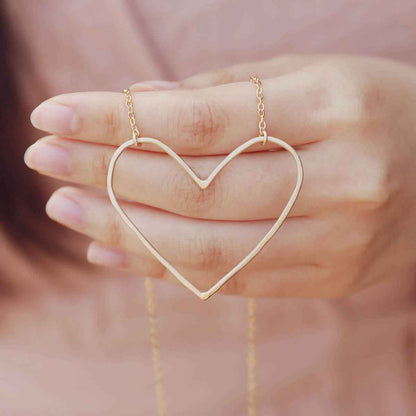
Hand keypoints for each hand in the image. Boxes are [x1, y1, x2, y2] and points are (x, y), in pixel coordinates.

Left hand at [25, 54, 415, 297]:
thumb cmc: (372, 107)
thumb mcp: (307, 77)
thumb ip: (225, 95)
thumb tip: (138, 109)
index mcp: (338, 108)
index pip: (203, 121)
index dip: (119, 119)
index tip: (57, 114)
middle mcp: (342, 180)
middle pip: (197, 188)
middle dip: (109, 173)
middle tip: (46, 161)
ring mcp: (338, 242)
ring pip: (207, 248)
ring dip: (125, 228)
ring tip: (68, 206)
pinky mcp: (328, 279)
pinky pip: (230, 280)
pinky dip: (162, 268)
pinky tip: (112, 249)